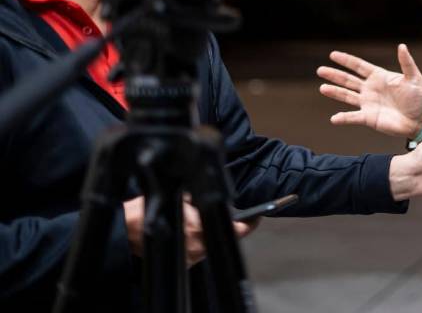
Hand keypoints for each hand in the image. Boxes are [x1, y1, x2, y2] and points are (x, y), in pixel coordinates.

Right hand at [123, 196, 257, 267]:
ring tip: (193, 221)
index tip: (256, 216)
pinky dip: (195, 241)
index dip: (250, 223)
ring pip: (209, 243)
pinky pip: (196, 251)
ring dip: (206, 232)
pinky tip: (184, 232)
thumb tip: (214, 198)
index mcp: (200, 227)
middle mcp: (198, 246)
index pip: (238, 229)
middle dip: (222, 225)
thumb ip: (200, 200)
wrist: (125, 230)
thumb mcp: (180, 197)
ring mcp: (191, 258)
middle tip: (220, 214)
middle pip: (222, 236)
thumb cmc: (150, 210)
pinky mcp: (182, 264)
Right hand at [318, 44, 421, 138]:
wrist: (420, 120)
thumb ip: (406, 63)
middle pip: (348, 79)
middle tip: (320, 70)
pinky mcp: (369, 118)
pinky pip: (353, 117)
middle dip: (334, 75)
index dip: (346, 60)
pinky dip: (344, 118)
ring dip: (335, 92)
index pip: (359, 66)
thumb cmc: (419, 98)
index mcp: (379, 76)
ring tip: (322, 88)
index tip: (333, 55)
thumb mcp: (414, 78)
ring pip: (347, 96)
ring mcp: (368, 103)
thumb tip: (401, 46)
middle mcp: (370, 88)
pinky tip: (334, 119)